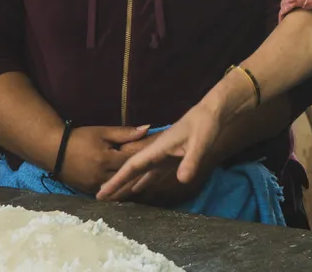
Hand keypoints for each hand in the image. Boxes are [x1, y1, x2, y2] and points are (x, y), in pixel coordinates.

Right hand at [56, 125, 151, 194]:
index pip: (132, 160)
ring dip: (131, 183)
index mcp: (106, 159)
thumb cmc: (79, 138)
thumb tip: (148, 128)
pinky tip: (129, 184)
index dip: (145, 156)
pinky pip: (109, 192)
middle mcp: (101, 176)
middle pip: (127, 177)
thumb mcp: (102, 132)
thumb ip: (125, 133)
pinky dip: (119, 188)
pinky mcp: (89, 191)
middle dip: (141, 172)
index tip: (156, 153)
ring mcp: (95, 186)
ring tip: (145, 177)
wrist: (53, 150)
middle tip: (155, 167)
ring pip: (119, 188)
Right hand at [97, 102, 223, 200]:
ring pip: (141, 173)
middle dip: (116, 183)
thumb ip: (191, 160)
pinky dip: (144, 181)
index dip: (117, 180)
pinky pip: (153, 173)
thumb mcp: (200, 143)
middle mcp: (156, 152)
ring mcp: (163, 155)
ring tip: (114, 197)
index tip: (102, 193)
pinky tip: (138, 189)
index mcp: (157, 148)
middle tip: (100, 198)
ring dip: (128, 184)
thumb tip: (182, 180)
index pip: (133, 166)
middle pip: (132, 171)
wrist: (211, 112)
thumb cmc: (205, 124)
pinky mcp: (172, 157)